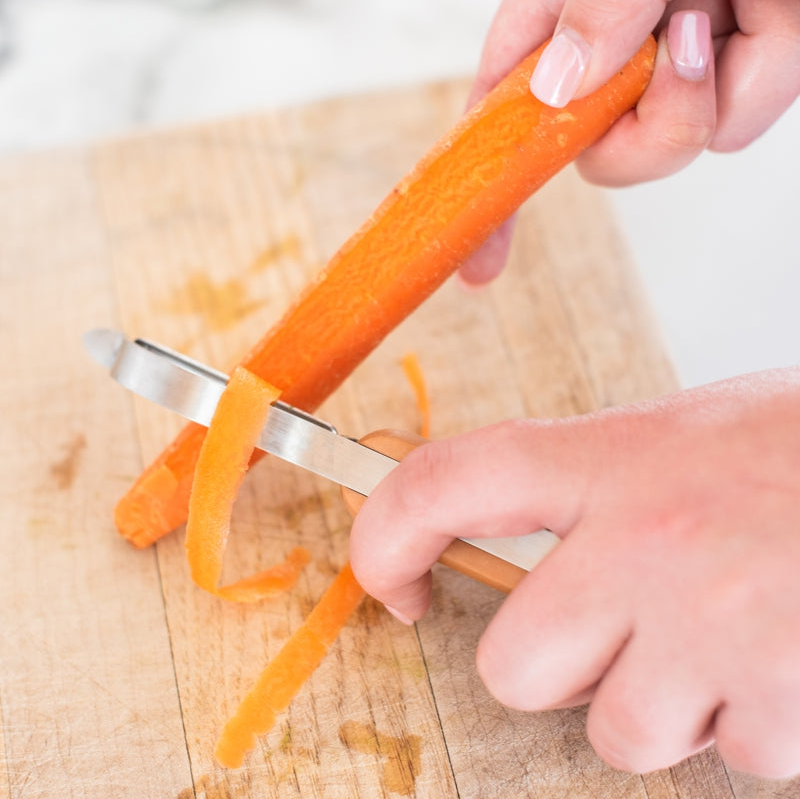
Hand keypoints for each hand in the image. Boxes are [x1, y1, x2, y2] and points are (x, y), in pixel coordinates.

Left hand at [349, 368, 799, 777]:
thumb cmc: (795, 450)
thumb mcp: (675, 435)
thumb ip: (582, 484)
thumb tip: (500, 532)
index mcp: (611, 461)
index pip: (442, 487)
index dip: (386, 538)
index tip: (394, 580)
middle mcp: (645, 546)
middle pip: (512, 664)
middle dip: (551, 664)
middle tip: (612, 625)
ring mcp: (710, 632)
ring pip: (614, 733)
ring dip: (653, 703)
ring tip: (718, 634)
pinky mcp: (777, 706)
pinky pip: (719, 755)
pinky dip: (740, 724)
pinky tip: (776, 656)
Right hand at [459, 0, 799, 284]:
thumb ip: (596, 6)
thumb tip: (557, 88)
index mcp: (569, 12)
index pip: (506, 105)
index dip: (491, 181)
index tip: (479, 266)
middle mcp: (618, 49)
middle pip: (595, 152)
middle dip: (638, 126)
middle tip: (674, 45)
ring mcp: (680, 72)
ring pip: (669, 148)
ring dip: (704, 91)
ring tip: (730, 6)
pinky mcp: (742, 80)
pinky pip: (736, 127)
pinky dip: (762, 78)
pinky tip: (773, 16)